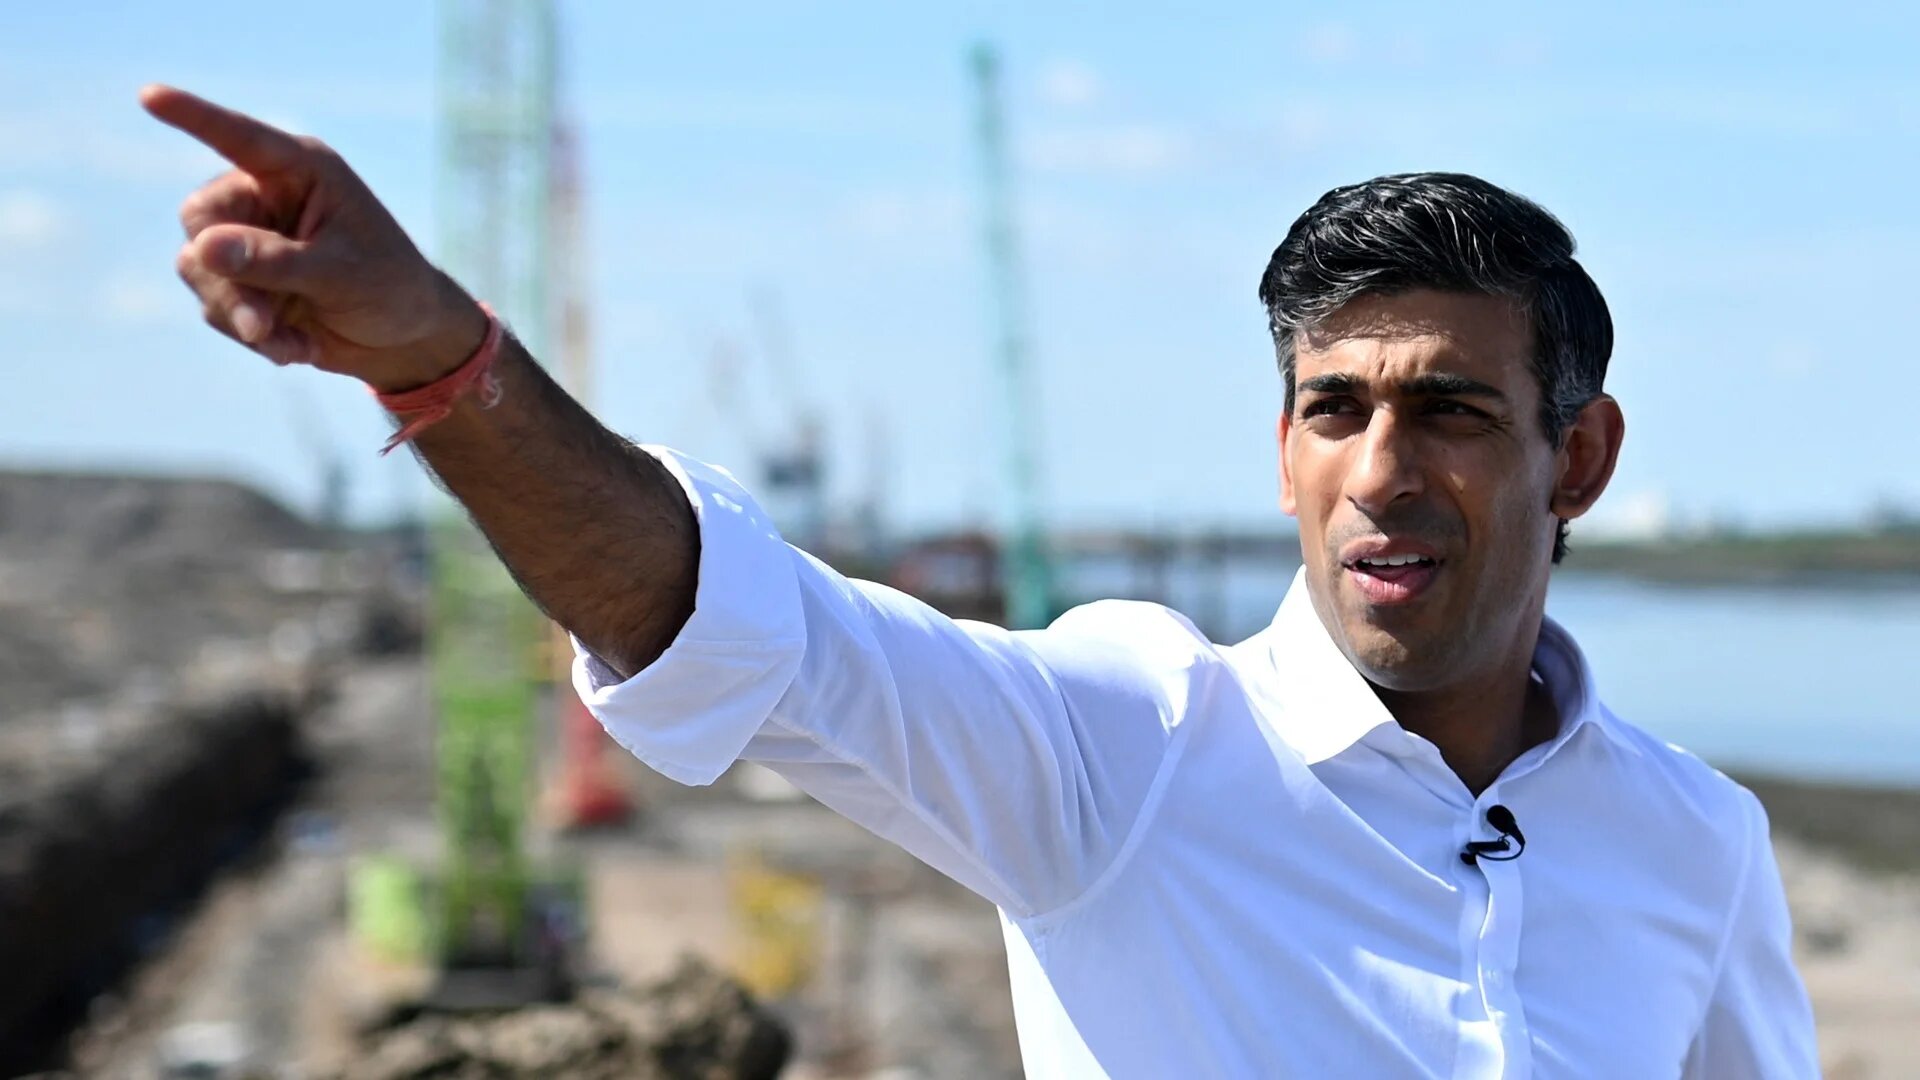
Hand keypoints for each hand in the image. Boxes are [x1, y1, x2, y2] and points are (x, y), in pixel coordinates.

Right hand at [141, 84, 486, 391]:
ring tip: (290, 343)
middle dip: (224, 278)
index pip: (239, 137)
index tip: (150, 95)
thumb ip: (275, 261)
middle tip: (258, 324)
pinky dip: (251, 336)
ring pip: (199, 269)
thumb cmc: (391, 288)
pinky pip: (214, 306)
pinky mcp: (241, 283)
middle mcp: (265, 197)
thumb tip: (202, 249)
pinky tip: (296, 348)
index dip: (193, 116)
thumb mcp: (342, 274)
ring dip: (238, 314)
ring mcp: (248, 240)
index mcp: (301, 171)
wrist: (405, 340)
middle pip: (201, 222)